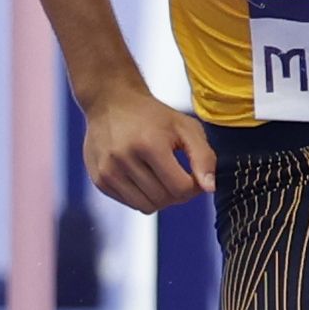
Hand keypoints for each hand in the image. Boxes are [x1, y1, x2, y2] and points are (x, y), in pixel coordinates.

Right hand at [79, 85, 214, 212]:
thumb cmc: (153, 115)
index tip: (192, 174)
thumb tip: (209, 188)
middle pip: (164, 200)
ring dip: (160, 197)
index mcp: (149, 144)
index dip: (194, 186)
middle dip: (177, 192)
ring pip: (147, 207)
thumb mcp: (185, 127)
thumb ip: (204, 157)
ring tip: (160, 176)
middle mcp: (124, 159)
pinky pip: (130, 203)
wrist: (111, 102)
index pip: (181, 188)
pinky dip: (142, 195)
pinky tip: (142, 175)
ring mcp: (108, 171)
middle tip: (178, 174)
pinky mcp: (99, 179)